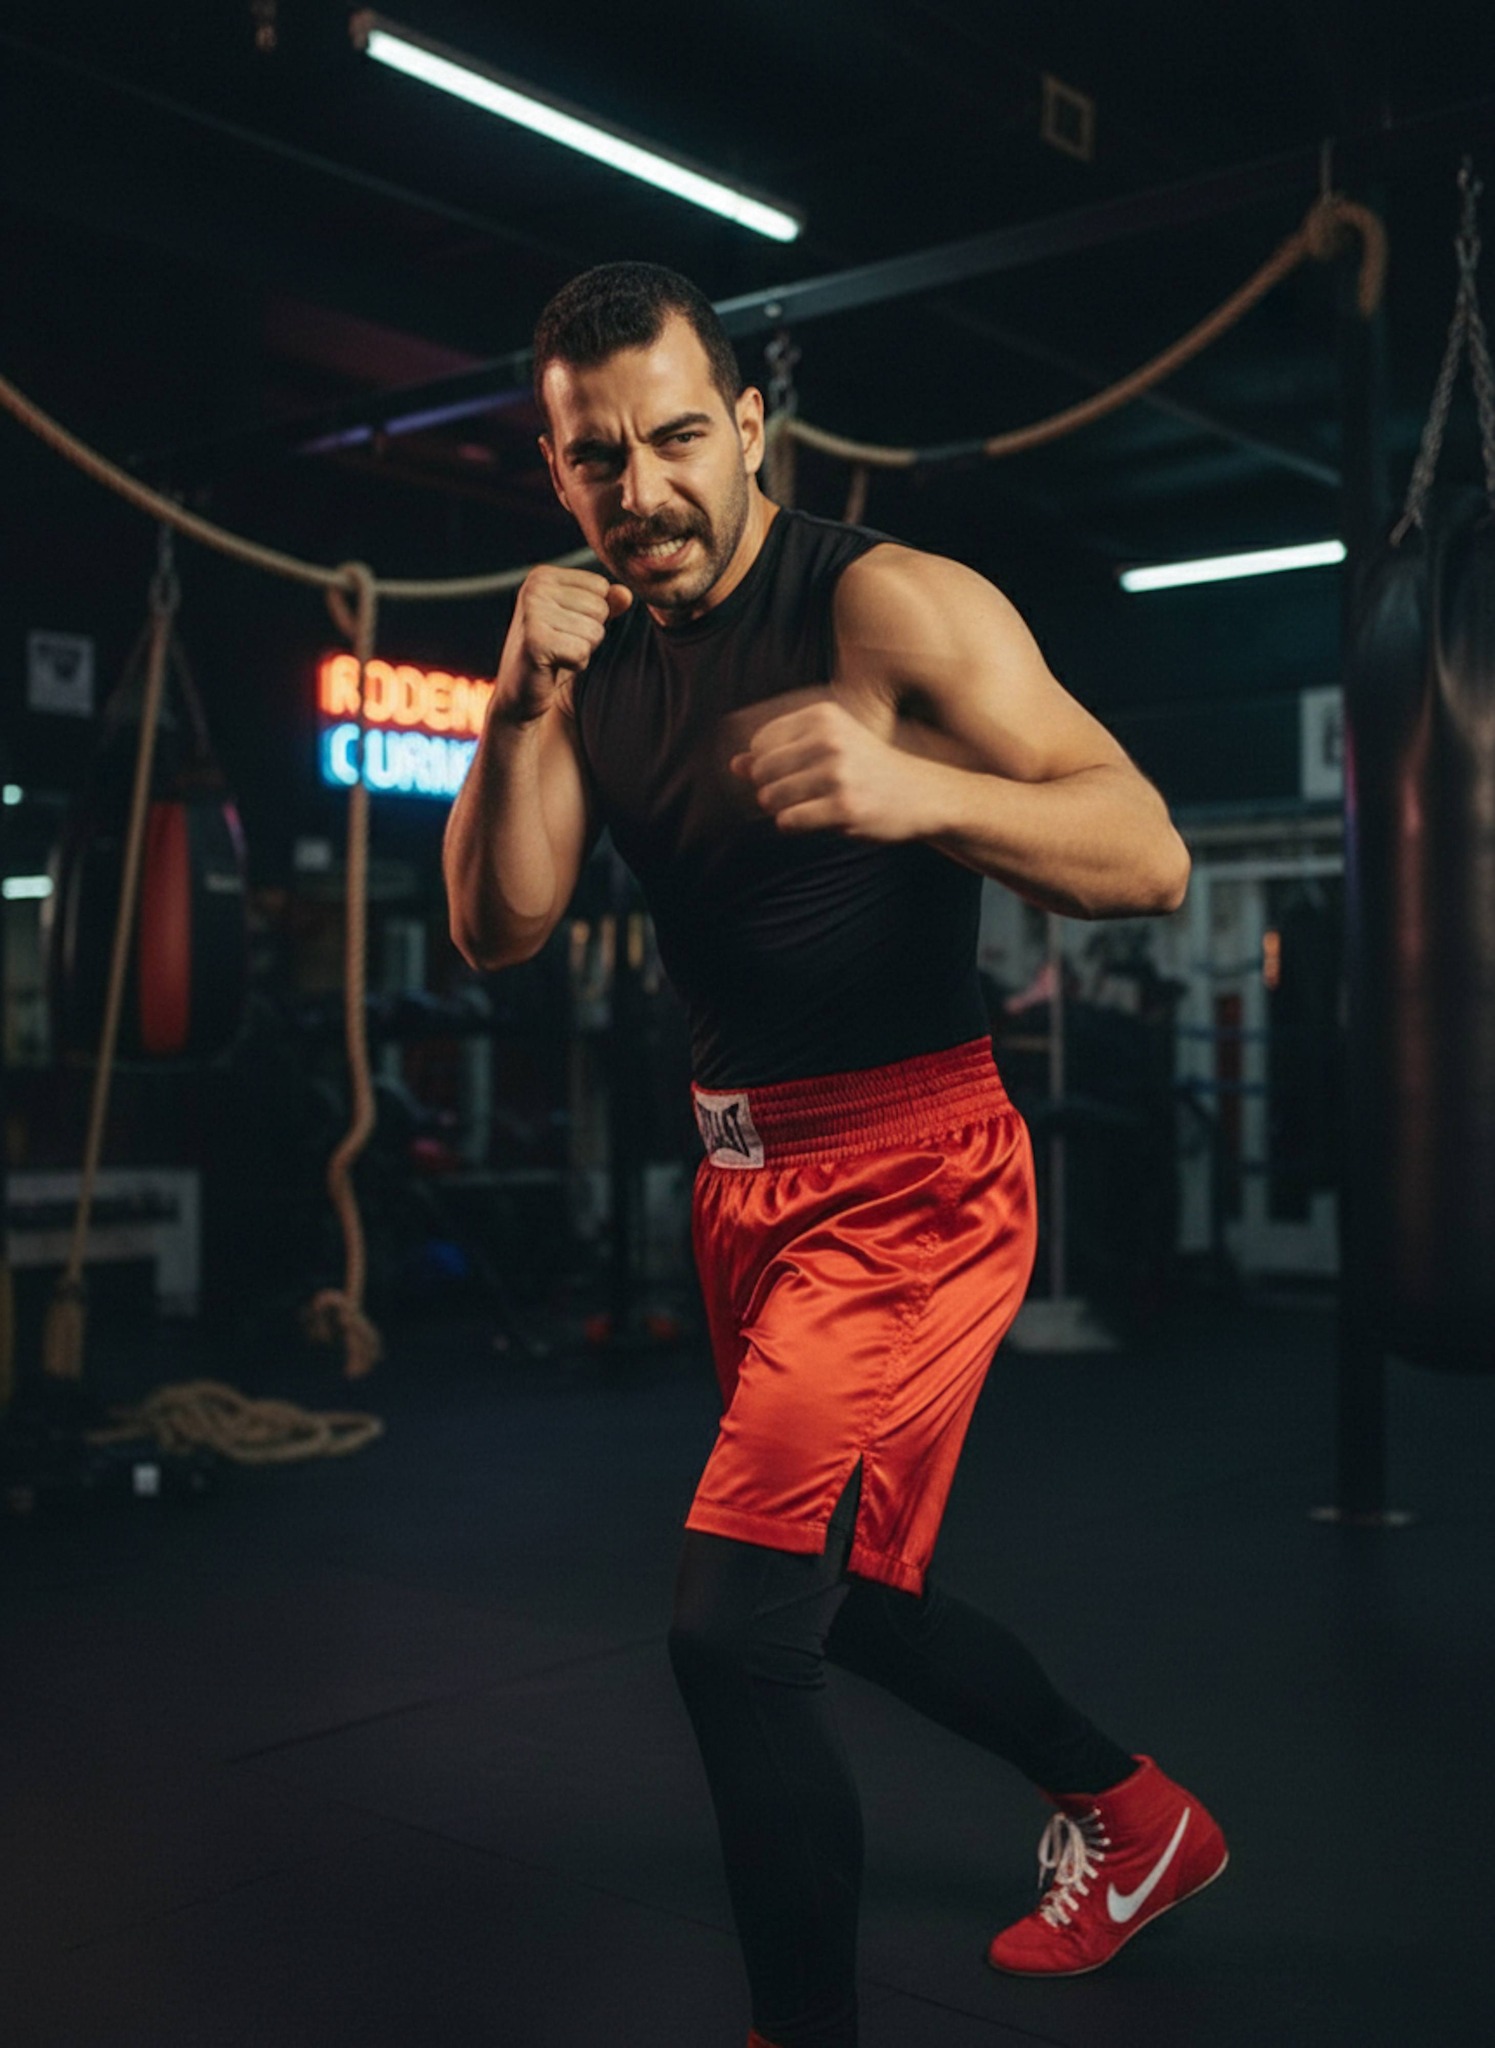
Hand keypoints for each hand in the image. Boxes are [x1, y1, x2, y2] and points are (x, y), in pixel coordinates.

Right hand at [495, 567, 631, 723]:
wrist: (520, 693)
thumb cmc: (553, 655)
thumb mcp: (580, 623)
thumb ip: (605, 604)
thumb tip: (626, 594)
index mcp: (543, 575)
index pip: (601, 586)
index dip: (593, 614)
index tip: (564, 628)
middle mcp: (534, 587)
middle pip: (600, 608)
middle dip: (589, 634)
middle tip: (560, 645)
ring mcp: (531, 612)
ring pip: (594, 631)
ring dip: (582, 651)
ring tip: (556, 655)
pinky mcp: (535, 640)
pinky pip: (582, 652)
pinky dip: (575, 665)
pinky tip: (553, 666)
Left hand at [729, 695, 930, 840]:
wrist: (922, 794)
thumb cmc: (869, 769)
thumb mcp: (830, 747)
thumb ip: (782, 753)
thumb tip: (735, 765)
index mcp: (823, 717)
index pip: (761, 743)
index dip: (767, 765)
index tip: (793, 773)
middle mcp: (829, 740)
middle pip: (761, 772)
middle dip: (771, 789)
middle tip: (800, 795)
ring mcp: (837, 774)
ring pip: (771, 798)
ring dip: (783, 810)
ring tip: (812, 806)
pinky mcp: (844, 807)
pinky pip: (789, 821)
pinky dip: (794, 825)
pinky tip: (819, 819)